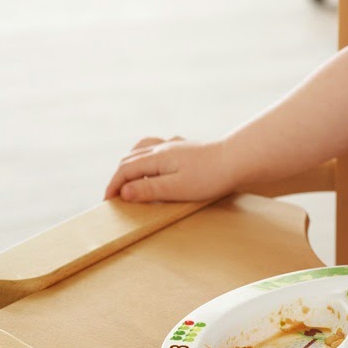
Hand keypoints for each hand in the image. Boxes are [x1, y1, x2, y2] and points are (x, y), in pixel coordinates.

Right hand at [103, 136, 233, 202]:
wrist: (239, 160)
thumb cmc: (210, 177)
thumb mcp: (176, 188)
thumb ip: (149, 190)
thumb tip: (124, 192)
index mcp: (157, 157)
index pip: (125, 170)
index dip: (113, 186)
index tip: (107, 202)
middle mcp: (164, 147)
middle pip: (131, 158)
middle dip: (119, 176)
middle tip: (114, 194)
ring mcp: (177, 146)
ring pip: (144, 149)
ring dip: (132, 162)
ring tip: (129, 176)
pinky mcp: (189, 148)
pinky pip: (161, 147)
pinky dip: (150, 155)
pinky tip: (158, 161)